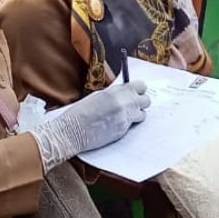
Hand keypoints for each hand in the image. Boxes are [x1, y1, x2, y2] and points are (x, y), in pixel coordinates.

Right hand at [29, 81, 150, 171]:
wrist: (72, 131)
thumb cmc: (81, 113)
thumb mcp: (98, 96)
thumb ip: (115, 94)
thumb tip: (125, 93)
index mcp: (116, 92)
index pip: (141, 86)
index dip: (139, 90)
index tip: (136, 92)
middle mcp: (123, 104)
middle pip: (146, 100)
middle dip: (141, 102)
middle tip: (133, 105)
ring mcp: (125, 118)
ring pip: (143, 114)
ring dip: (136, 115)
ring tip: (124, 116)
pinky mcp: (123, 131)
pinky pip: (133, 125)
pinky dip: (128, 124)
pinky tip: (116, 124)